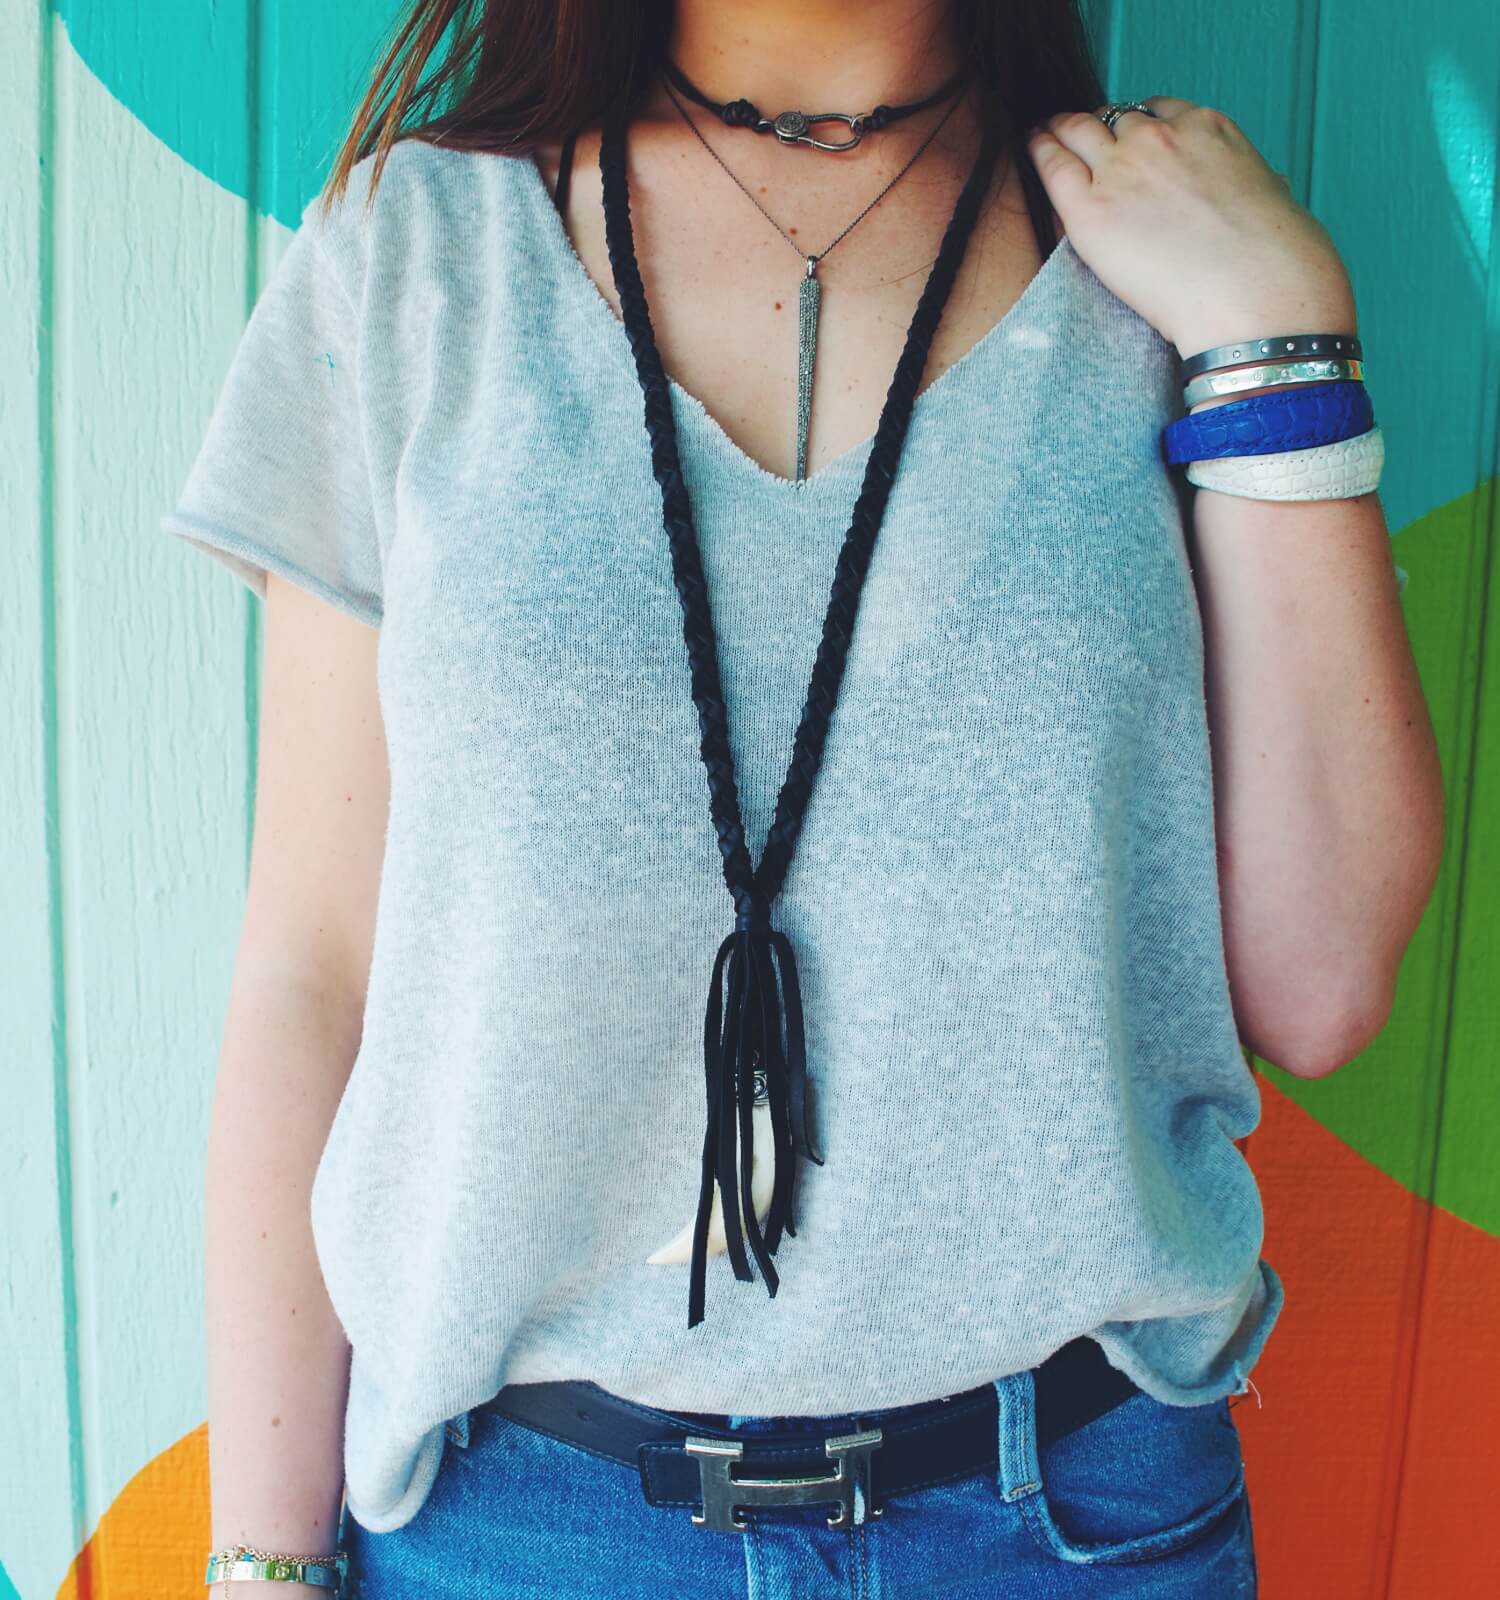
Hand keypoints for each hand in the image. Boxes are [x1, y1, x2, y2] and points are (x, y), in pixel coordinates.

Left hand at [1025, 99, 1355, 359]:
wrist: (1255, 297)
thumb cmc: (1272, 265)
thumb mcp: (1271, 199)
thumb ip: (1249, 186)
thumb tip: (1264, 190)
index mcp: (1210, 129)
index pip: (1161, 111)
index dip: (1139, 125)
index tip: (1128, 139)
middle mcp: (1163, 138)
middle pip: (1117, 118)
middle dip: (1099, 127)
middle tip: (1081, 138)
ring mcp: (1124, 169)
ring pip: (1080, 130)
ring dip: (1063, 131)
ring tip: (1048, 137)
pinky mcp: (1092, 210)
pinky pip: (1053, 166)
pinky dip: (1040, 151)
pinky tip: (1034, 149)